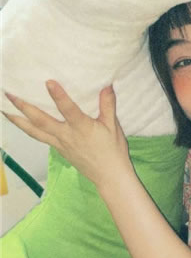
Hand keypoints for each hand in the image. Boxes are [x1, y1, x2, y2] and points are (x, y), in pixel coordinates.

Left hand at [3, 81, 132, 188]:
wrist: (109, 175)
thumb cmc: (113, 150)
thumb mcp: (113, 126)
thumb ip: (108, 105)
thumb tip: (107, 85)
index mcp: (83, 128)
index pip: (68, 110)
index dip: (59, 96)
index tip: (48, 82)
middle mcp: (67, 136)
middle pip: (41, 121)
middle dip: (24, 107)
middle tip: (10, 94)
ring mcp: (60, 144)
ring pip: (34, 131)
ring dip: (17, 120)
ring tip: (4, 109)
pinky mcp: (58, 150)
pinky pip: (39, 137)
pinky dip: (28, 129)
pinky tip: (22, 122)